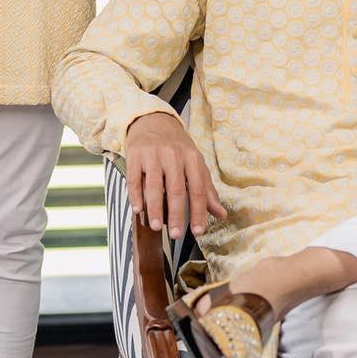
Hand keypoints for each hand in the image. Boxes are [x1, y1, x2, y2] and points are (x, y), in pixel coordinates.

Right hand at [124, 110, 225, 240]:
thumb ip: (207, 191)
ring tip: (156, 227)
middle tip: (176, 235)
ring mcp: (153, 155)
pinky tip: (138, 210)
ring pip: (154, 186)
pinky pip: (134, 179)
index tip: (198, 231)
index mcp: (193, 159)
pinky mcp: (135, 155)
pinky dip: (136, 196)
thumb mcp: (196, 164)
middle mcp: (174, 156)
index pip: (198, 190)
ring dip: (155, 208)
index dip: (198, 212)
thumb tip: (222, 215)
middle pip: (177, 190)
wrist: (153, 122)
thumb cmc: (177, 149)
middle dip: (177, 214)